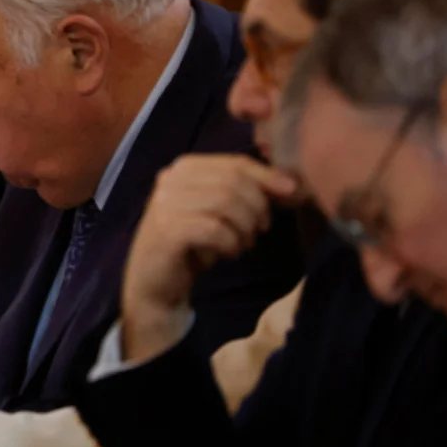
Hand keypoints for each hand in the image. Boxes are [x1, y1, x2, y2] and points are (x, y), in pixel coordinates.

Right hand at [121, 154, 296, 363]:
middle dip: (257, 207)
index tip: (293, 192)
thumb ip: (245, 193)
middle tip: (259, 230)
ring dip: (245, 227)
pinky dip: (230, 243)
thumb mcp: (219, 212)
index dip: (268, 176)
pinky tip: (227, 253)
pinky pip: (215, 229)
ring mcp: (166, 203)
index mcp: (184, 167)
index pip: (235, 162)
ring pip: (226, 202)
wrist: (154, 284)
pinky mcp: (168, 229)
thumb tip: (292, 184)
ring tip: (242, 244)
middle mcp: (171, 178)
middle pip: (234, 181)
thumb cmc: (191, 245)